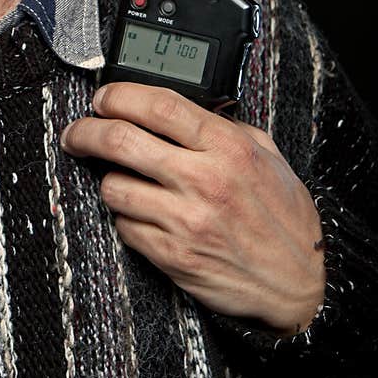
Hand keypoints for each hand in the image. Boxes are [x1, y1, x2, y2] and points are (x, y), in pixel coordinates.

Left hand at [60, 82, 325, 335]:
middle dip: (85, 131)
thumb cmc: (284, 217)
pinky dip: (126, 218)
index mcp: (227, 147)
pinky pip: (125, 226)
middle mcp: (204, 180)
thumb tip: (177, 109)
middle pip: (120, 140)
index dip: (118, 95)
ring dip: (108, 180)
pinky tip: (143, 214)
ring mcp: (186, 220)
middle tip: (76, 133)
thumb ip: (223, 126)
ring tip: (122, 180)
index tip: (102, 99)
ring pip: (113, 186)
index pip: (157, 105)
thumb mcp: (266, 155)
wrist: (301, 282)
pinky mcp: (173, 256)